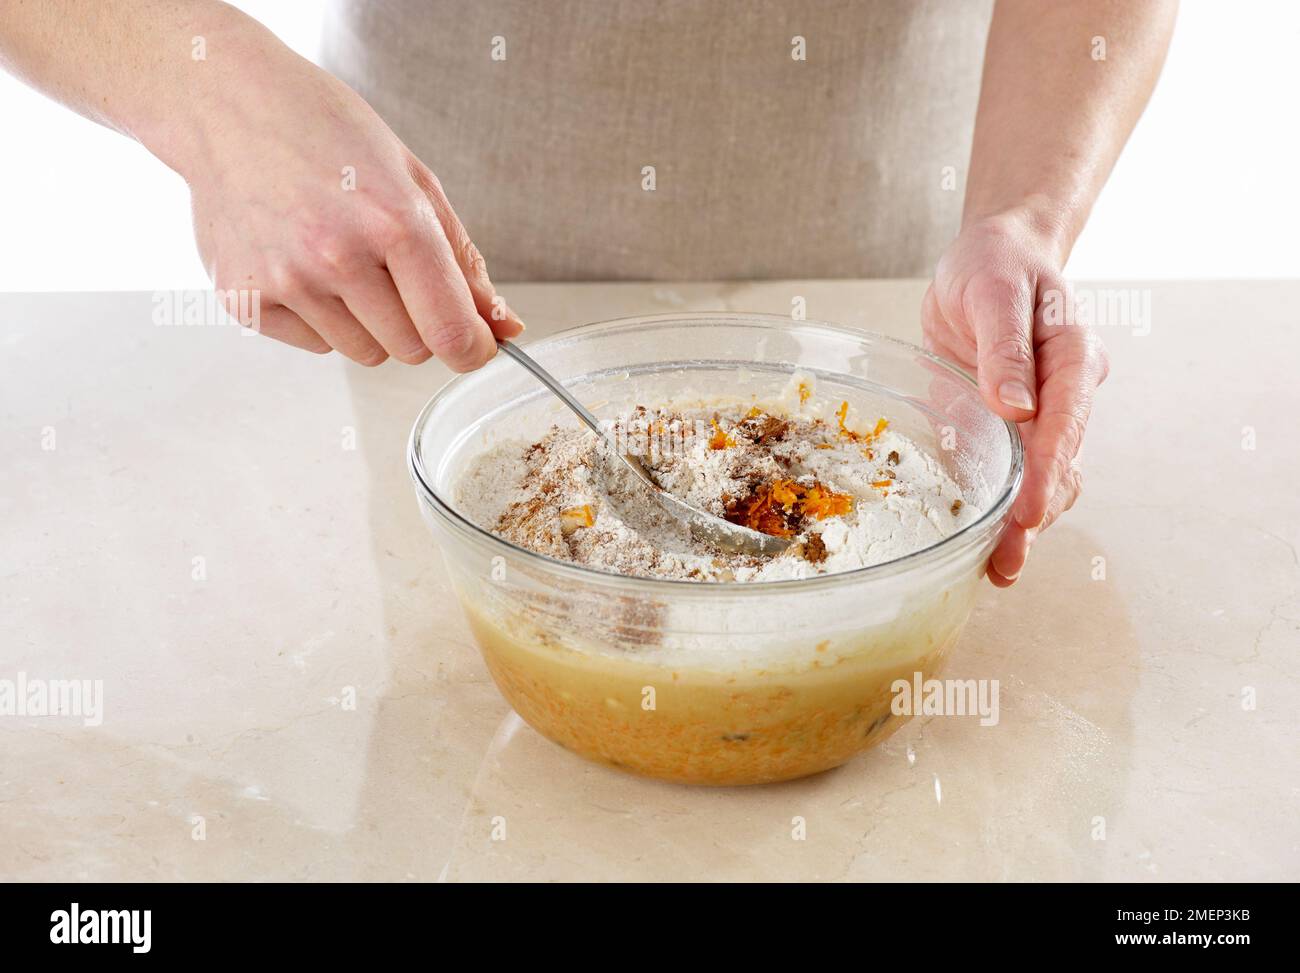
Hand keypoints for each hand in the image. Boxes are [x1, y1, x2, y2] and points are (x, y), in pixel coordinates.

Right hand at [180, 39, 520, 368]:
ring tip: (342, 261)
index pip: (450, 331)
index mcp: (393, 221)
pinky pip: (316, 346)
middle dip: (418, 323)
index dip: (473, 349)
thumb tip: (505, 326)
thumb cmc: (326, 132)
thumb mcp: (414, 181)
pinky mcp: (245, 298)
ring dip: (369, 323)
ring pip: (365, 353)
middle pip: (412, 350)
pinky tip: (302, 264)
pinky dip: (321, 319)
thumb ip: (464, 262)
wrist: (226, 103)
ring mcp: (286, 280)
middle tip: (392, 271)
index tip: (476, 345)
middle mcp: (336, 255)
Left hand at [921, 210, 1108, 584]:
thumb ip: (1004, 345)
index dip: (1049, 471)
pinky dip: (1002, 508)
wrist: (992, 258)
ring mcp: (1043, 415)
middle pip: (1062, 464)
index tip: (1030, 513)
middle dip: (1036, 516)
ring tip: (999, 568)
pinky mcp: (1012, 428)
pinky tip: (983, 545)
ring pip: (1044, 479)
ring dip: (1024, 525)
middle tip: (1007, 560)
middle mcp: (1066, 393)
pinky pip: (1014, 474)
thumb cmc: (995, 266)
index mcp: (1072, 356)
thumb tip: (1016, 405)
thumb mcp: (992, 291)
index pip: (1067, 421)